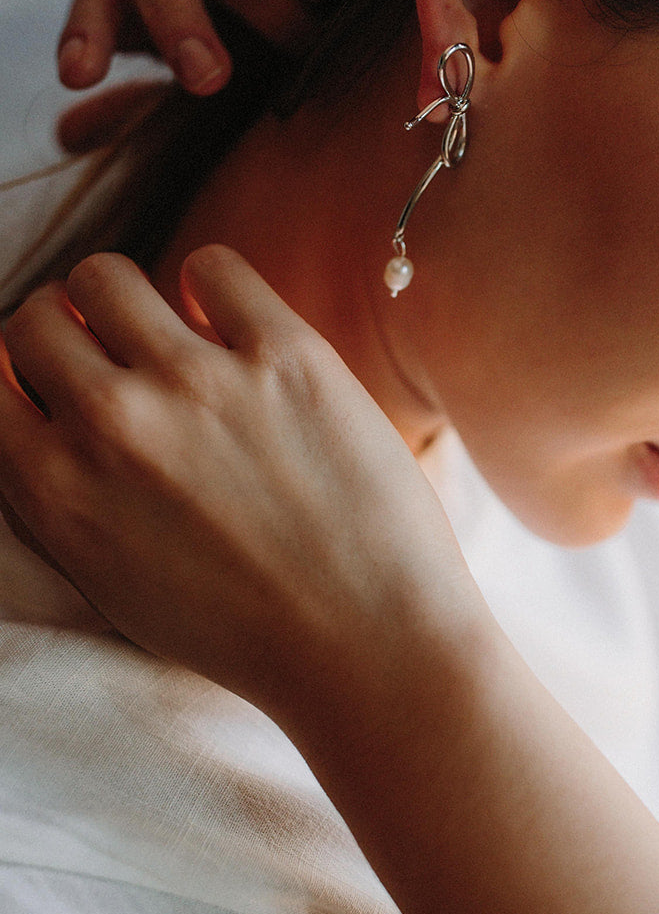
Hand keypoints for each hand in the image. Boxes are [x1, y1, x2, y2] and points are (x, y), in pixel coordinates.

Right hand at [0, 248, 473, 715]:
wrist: (369, 649)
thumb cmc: (247, 634)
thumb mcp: (113, 580)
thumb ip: (63, 495)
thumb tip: (45, 417)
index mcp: (56, 489)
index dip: (23, 375)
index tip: (59, 381)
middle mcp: (111, 423)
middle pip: (37, 318)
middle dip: (67, 330)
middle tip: (114, 355)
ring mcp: (198, 381)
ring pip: (105, 277)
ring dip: (124, 298)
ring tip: (167, 331)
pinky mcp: (285, 355)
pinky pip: (214, 265)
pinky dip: (213, 285)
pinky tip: (233, 323)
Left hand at [54, 0, 327, 152]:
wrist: (370, 41)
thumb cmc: (282, 82)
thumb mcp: (217, 112)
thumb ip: (146, 115)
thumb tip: (66, 133)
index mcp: (158, 10)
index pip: (102, 6)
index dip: (85, 36)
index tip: (80, 78)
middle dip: (177, 23)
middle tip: (209, 81)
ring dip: (268, 9)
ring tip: (304, 47)